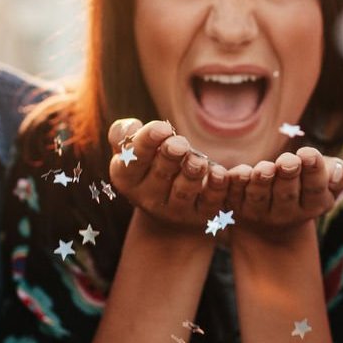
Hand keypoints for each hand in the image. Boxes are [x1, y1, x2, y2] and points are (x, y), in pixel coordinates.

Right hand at [108, 118, 232, 232]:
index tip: (161, 128)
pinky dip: (216, 188)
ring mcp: (175, 209)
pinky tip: (219, 174)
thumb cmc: (149, 164)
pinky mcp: (200, 215)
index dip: (146, 143)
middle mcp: (148, 197)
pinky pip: (209, 202)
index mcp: (126, 178)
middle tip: (180, 144)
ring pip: (183, 190)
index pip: (132, 161)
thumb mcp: (131, 150)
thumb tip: (130, 128)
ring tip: (199, 161)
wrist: (168, 205)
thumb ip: (123, 135)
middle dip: (170, 157)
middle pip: (160, 174)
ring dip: (191, 174)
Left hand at [222, 148, 342, 237]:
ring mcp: (259, 214)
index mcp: (314, 204)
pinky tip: (231, 172)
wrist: (272, 224)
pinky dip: (231, 184)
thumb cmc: (305, 186)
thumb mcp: (327, 180)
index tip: (309, 154)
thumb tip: (336, 171)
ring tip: (264, 169)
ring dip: (261, 183)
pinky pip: (232, 195)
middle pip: (286, 195)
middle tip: (288, 161)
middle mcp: (286, 214)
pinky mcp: (235, 209)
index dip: (313, 173)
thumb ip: (339, 173)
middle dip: (287, 176)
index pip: (315, 189)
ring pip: (259, 198)